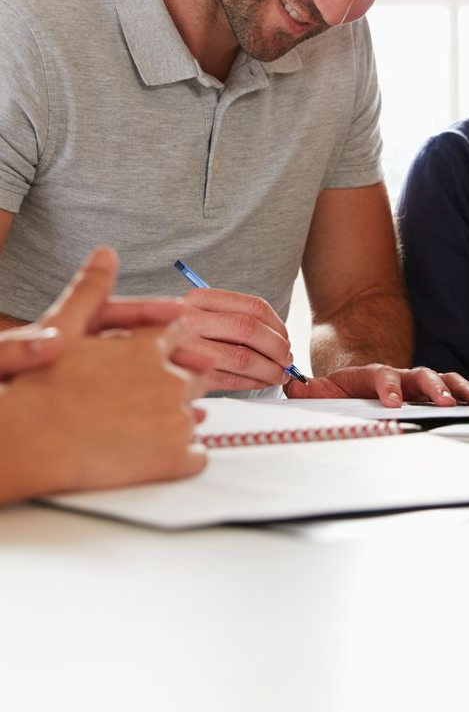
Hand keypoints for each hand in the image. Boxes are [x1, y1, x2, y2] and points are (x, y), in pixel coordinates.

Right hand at [0, 246, 210, 501]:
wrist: (28, 443)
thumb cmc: (39, 387)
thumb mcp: (63, 327)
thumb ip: (91, 290)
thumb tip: (106, 252)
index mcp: (148, 347)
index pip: (181, 336)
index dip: (176, 344)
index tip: (171, 352)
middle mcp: (170, 379)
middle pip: (197, 375)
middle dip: (185, 380)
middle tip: (163, 393)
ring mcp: (175, 420)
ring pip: (197, 416)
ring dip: (183, 419)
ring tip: (160, 424)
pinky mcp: (172, 459)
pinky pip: (196, 456)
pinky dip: (185, 456)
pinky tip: (168, 455)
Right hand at [180, 288, 292, 391]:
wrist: (133, 359)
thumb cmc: (176, 337)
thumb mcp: (196, 314)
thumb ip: (229, 317)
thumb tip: (279, 336)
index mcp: (199, 299)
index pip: (253, 306)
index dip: (278, 325)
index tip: (286, 337)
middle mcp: (190, 320)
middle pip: (250, 329)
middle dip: (277, 347)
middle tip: (286, 359)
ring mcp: (186, 348)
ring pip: (243, 357)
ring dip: (270, 369)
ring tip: (278, 374)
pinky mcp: (186, 376)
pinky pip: (231, 379)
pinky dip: (254, 383)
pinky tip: (261, 383)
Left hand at [286, 364, 468, 407]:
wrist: (358, 375)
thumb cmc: (343, 388)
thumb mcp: (321, 389)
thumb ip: (305, 390)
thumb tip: (290, 385)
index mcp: (373, 374)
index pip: (381, 376)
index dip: (387, 387)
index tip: (392, 402)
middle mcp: (400, 376)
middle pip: (420, 375)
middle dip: (432, 387)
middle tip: (442, 401)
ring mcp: (418, 383)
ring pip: (443, 379)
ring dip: (460, 388)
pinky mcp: (431, 392)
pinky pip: (456, 388)